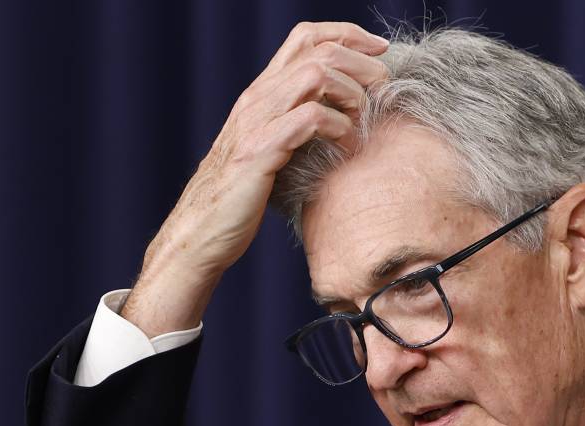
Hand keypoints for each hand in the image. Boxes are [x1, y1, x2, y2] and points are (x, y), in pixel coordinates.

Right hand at [123, 21, 389, 335]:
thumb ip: (299, 123)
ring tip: (364, 121)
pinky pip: (308, 120)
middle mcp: (257, 98)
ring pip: (315, 76)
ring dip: (352, 94)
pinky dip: (338, 128)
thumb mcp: (273, 147)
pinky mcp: (259, 153)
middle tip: (383, 91)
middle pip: (319, 51)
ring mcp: (256, 123)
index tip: (380, 51)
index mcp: (263, 92)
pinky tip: (348, 147)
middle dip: (362, 65)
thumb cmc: (243, 195)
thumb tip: (346, 114)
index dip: (347, 34)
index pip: (305, 37)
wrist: (201, 233)